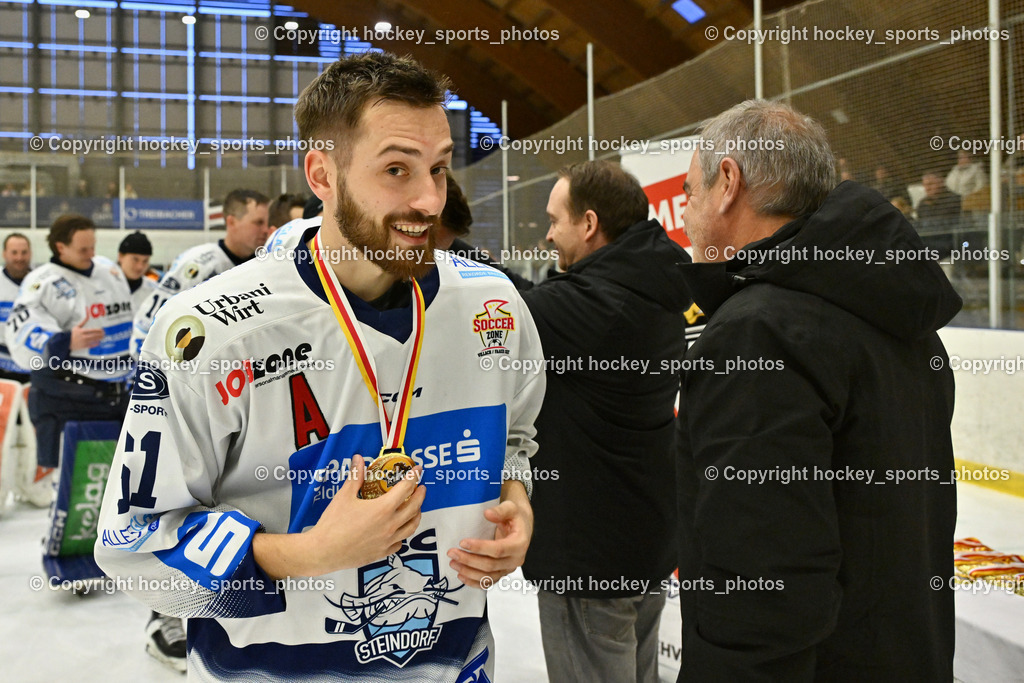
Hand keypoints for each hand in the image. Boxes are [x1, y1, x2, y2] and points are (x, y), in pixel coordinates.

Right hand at [70, 315, 103, 350]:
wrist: (66, 341)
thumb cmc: (72, 334)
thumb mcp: (77, 327)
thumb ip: (83, 322)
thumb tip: (87, 316)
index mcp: (82, 331)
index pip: (92, 330)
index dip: (98, 330)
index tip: (102, 330)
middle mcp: (83, 336)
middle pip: (94, 335)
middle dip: (100, 334)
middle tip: (104, 333)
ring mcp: (84, 342)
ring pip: (93, 340)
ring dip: (99, 338)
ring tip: (103, 337)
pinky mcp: (83, 346)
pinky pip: (91, 345)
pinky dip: (95, 344)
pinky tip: (98, 342)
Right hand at [305, 454, 424, 574]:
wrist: (324, 552)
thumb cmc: (333, 523)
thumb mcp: (344, 496)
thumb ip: (355, 476)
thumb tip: (358, 459)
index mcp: (383, 509)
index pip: (406, 489)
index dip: (414, 477)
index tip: (418, 470)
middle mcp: (390, 525)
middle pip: (414, 508)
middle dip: (420, 495)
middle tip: (421, 487)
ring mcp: (388, 541)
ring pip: (411, 527)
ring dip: (416, 515)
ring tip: (416, 508)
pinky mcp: (382, 553)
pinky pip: (400, 543)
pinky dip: (402, 534)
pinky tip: (398, 530)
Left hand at [447, 481, 532, 588]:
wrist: (521, 526)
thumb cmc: (515, 517)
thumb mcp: (510, 508)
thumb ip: (500, 511)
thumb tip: (487, 514)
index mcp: (519, 544)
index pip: (498, 550)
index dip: (479, 548)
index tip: (462, 542)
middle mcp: (516, 559)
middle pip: (490, 565)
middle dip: (469, 560)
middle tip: (452, 553)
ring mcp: (508, 568)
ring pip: (488, 576)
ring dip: (468, 572)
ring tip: (453, 563)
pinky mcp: (502, 573)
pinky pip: (488, 582)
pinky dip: (474, 582)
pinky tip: (461, 576)